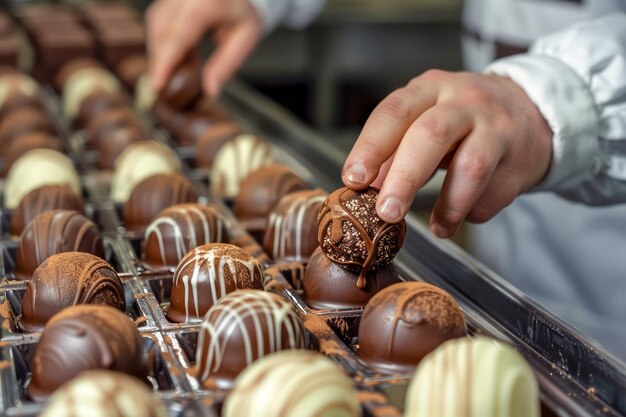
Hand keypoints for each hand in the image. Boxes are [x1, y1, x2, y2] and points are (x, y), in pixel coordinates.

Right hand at [146, 0, 262, 97]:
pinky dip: (162, 40)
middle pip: (161, 30)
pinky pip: (158, 18)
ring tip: (173, 70)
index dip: (165, 62)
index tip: (156, 85)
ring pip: (155, 23)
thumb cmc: (245, 14)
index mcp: (207, 3)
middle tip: (163, 86)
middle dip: (160, 60)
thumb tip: (210, 91)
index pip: (178, 35)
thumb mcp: (244, 40)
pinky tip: (175, 55)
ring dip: (159, 51)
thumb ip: (226, 65)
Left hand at [342, 70, 552, 237]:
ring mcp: (497, 127)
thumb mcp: (426, 118)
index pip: (394, 112)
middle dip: (405, 177)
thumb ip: (394, 149)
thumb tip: (363, 187)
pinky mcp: (520, 158)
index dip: (371, 147)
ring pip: (470, 166)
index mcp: (430, 89)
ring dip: (448, 204)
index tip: (354, 179)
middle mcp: (464, 101)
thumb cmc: (465, 119)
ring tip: (437, 227)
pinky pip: (494, 193)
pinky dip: (473, 211)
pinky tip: (463, 214)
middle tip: (387, 212)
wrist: (533, 111)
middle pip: (430, 135)